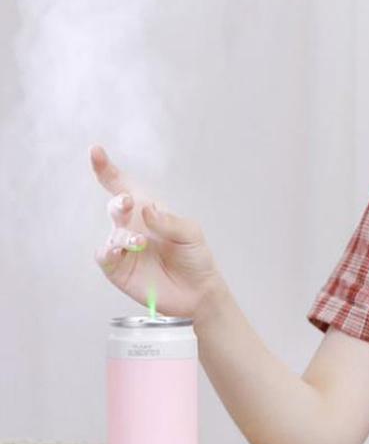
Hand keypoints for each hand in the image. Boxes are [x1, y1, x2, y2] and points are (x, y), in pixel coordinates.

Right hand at [90, 144, 224, 318]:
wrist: (197, 291)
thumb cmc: (194, 256)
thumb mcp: (190, 234)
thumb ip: (169, 222)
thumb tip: (146, 210)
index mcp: (149, 210)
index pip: (124, 186)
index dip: (107, 169)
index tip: (96, 152)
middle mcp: (132, 225)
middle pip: (115, 205)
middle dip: (118, 201)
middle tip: (127, 203)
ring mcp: (124, 247)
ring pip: (113, 232)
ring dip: (123, 234)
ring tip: (141, 242)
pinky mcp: (118, 268)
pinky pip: (105, 255)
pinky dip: (108, 251)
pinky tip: (120, 250)